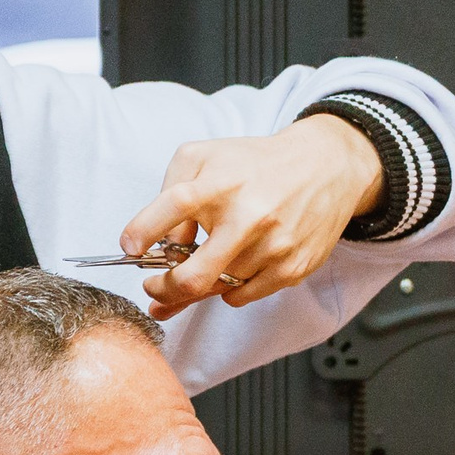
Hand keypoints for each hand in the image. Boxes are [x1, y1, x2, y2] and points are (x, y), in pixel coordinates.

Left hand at [118, 113, 384, 320]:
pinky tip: (234, 266)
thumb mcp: (205, 157)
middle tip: (154, 286)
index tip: (129, 247)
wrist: (325, 167)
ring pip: (216, 289)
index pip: (174, 207)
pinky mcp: (291, 268)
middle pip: (193, 277)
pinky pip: (242, 296)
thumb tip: (160, 245)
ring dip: (199, 285)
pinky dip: (229, 287)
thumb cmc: (254, 165)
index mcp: (221, 183)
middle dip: (164, 289)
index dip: (143, 231)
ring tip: (201, 265)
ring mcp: (272, 246)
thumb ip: (171, 191)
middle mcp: (248, 216)